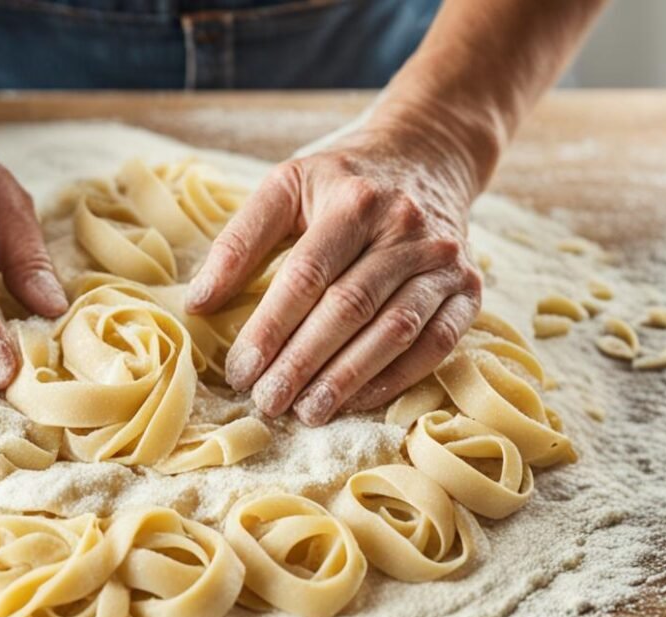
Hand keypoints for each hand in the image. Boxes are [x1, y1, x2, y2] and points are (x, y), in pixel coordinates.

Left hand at [185, 125, 483, 425]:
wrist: (427, 155)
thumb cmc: (342, 181)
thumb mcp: (284, 187)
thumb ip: (238, 243)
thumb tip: (197, 304)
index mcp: (354, 199)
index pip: (307, 274)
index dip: (270, 327)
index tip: (240, 369)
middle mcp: (405, 228)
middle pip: (349, 307)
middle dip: (303, 362)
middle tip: (267, 402)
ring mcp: (443, 261)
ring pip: (394, 331)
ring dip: (347, 380)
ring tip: (305, 413)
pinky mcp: (468, 289)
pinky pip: (434, 345)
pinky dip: (393, 380)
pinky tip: (355, 402)